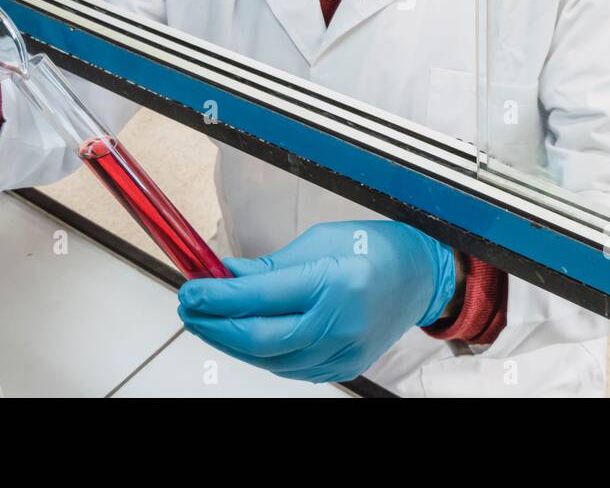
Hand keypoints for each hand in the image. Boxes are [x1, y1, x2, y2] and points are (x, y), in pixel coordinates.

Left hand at [177, 220, 457, 382]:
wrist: (419, 279)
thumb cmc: (374, 251)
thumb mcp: (318, 242)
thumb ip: (268, 265)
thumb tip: (223, 274)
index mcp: (333, 282)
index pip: (260, 297)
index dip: (218, 296)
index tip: (192, 288)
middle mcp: (339, 323)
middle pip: (259, 338)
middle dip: (215, 325)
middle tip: (190, 308)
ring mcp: (342, 352)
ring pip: (269, 359)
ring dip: (231, 341)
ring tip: (208, 320)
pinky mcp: (341, 367)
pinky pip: (288, 367)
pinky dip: (259, 353)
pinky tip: (242, 336)